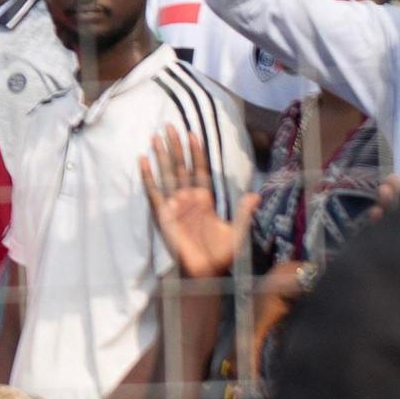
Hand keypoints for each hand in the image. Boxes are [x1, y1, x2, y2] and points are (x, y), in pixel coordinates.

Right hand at [140, 124, 245, 280]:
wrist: (206, 273)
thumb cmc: (221, 255)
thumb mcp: (238, 232)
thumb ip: (244, 212)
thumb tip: (256, 194)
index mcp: (205, 200)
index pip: (200, 170)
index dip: (197, 153)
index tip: (193, 133)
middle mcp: (188, 198)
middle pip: (181, 167)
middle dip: (176, 147)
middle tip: (169, 126)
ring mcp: (174, 204)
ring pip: (167, 174)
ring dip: (162, 155)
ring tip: (156, 136)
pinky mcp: (162, 214)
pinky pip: (153, 191)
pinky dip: (148, 176)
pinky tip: (143, 160)